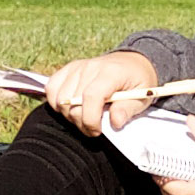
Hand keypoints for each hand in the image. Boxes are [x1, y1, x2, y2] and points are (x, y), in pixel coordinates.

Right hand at [45, 50, 162, 135]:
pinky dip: (56, 102)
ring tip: (85, 118)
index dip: (90, 119)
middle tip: (94, 129)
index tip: (97, 131)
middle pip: (72, 102)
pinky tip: (70, 107)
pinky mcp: (68, 69)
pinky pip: (51, 88)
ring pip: (59, 99)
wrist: (132, 62)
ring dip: (69, 115)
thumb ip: (128, 109)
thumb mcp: (142, 96)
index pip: (91, 97)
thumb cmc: (138, 81)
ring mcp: (77, 67)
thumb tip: (115, 122)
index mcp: (111, 72)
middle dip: (82, 123)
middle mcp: (90, 67)